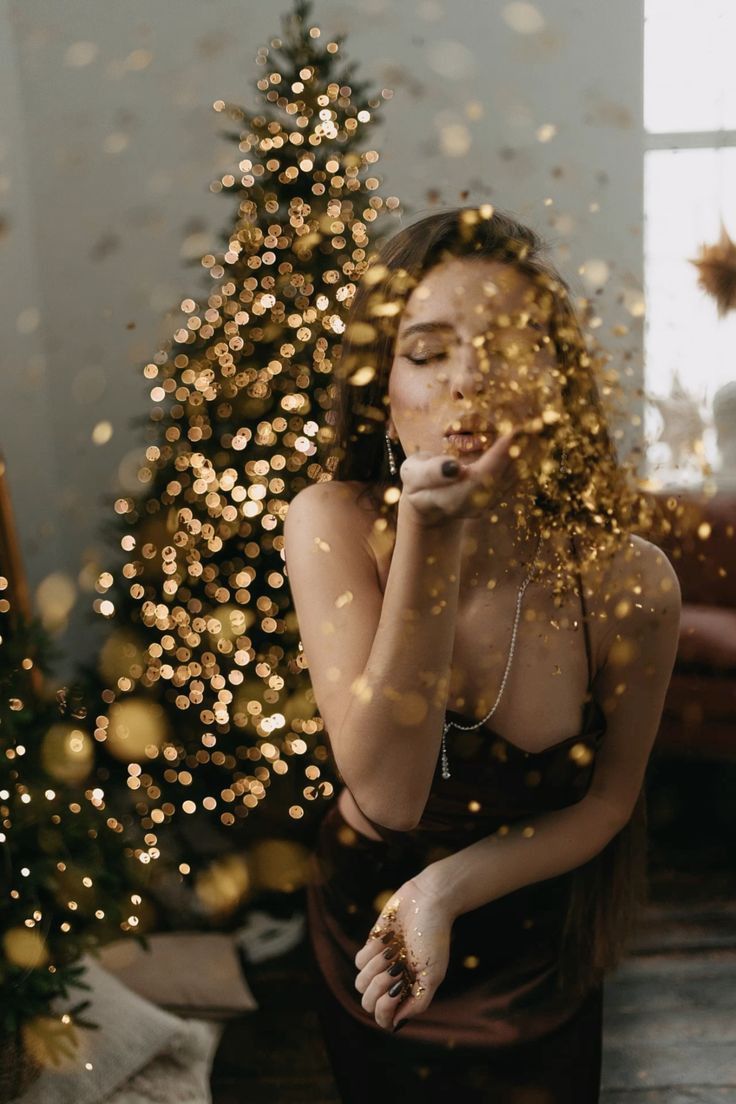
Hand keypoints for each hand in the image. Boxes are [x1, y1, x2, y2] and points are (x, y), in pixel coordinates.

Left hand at [353, 876, 452, 1031]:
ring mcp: (380, 965)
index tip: (396, 991)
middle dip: (379, 986)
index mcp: (408, 992)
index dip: (384, 1011)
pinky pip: (359, 961)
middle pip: (368, 1003)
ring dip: (376, 968)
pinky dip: (371, 952)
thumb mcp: (434, 973)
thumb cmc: (434, 936)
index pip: (384, 1019)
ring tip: (392, 953)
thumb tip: (395, 1024)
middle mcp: (392, 982)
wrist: (427, 901)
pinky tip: (387, 940)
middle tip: (396, 968)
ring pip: (360, 983)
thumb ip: (418, 1002)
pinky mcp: (371, 946)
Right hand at [398, 419, 545, 527]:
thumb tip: (454, 468)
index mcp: (456, 497)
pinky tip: (539, 437)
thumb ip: (431, 473)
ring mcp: (491, 501)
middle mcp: (479, 503)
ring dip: (532, 450)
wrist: (427, 504)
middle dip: (523, 448)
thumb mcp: (412, 477)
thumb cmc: (416, 483)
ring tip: (544, 424)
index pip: (484, 474)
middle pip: (507, 474)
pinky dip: (530, 455)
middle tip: (539, 420)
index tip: (514, 428)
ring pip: (517, 474)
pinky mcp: (500, 494)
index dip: (500, 453)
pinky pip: (519, 473)